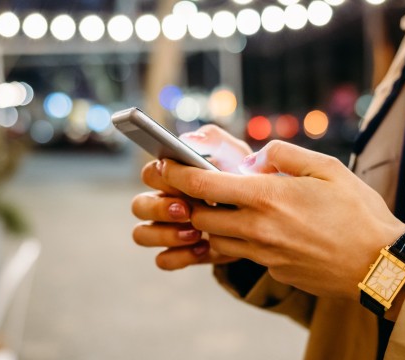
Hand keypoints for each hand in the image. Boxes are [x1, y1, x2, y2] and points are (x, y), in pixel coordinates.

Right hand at [130, 125, 250, 269]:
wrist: (265, 214)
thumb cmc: (243, 179)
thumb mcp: (235, 155)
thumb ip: (214, 139)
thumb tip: (188, 139)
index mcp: (172, 176)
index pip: (150, 173)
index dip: (160, 179)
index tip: (182, 182)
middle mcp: (164, 202)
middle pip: (138, 206)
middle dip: (159, 209)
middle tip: (186, 211)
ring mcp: (169, 229)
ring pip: (141, 234)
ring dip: (165, 234)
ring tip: (196, 233)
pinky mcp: (181, 252)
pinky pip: (162, 259)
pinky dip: (179, 256)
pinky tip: (203, 248)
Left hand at [159, 140, 404, 298]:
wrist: (380, 264)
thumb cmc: (358, 212)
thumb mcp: (327, 167)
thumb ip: (286, 154)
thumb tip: (258, 157)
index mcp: (267, 197)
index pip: (203, 185)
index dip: (176, 174)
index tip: (163, 165)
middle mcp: (258, 229)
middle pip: (201, 218)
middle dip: (193, 204)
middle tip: (201, 190)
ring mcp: (265, 255)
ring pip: (218, 240)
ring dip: (216, 225)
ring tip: (235, 209)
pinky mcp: (275, 272)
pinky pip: (246, 255)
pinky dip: (244, 242)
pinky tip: (267, 231)